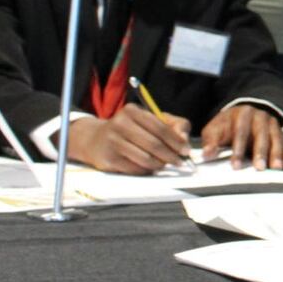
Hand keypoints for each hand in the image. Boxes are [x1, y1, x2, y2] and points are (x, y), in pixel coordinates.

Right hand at [66, 104, 190, 174]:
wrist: (95, 140)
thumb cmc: (130, 129)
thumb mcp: (150, 120)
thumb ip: (172, 125)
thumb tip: (184, 140)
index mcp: (133, 111)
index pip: (160, 127)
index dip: (176, 141)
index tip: (186, 151)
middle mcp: (120, 124)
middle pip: (154, 144)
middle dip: (170, 155)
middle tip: (179, 162)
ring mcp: (112, 142)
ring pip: (145, 158)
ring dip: (159, 164)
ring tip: (164, 164)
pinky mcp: (108, 159)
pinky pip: (134, 168)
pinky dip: (146, 170)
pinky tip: (149, 167)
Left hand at [201, 105, 282, 170]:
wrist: (242, 114)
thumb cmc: (227, 125)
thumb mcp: (215, 129)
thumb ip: (211, 141)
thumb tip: (207, 154)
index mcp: (242, 114)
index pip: (240, 132)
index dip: (238, 149)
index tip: (235, 166)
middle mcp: (259, 116)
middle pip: (261, 134)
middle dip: (260, 152)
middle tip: (260, 168)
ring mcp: (271, 123)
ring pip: (275, 138)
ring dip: (277, 154)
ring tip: (276, 168)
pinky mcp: (279, 130)